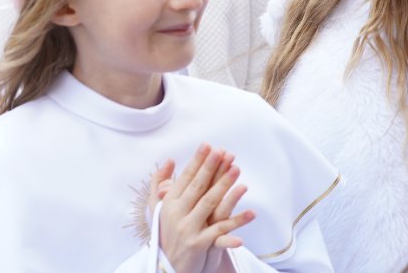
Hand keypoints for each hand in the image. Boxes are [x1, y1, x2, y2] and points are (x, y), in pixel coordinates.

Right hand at [154, 144, 254, 272]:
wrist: (166, 265)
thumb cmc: (165, 232)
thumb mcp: (156, 206)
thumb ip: (160, 182)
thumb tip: (169, 160)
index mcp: (170, 202)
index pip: (186, 177)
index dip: (198, 161)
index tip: (208, 146)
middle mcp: (178, 212)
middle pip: (199, 187)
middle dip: (212, 167)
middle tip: (224, 152)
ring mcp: (189, 228)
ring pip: (210, 204)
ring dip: (225, 187)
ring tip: (237, 173)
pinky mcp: (200, 244)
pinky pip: (222, 231)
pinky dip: (236, 223)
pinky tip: (251, 213)